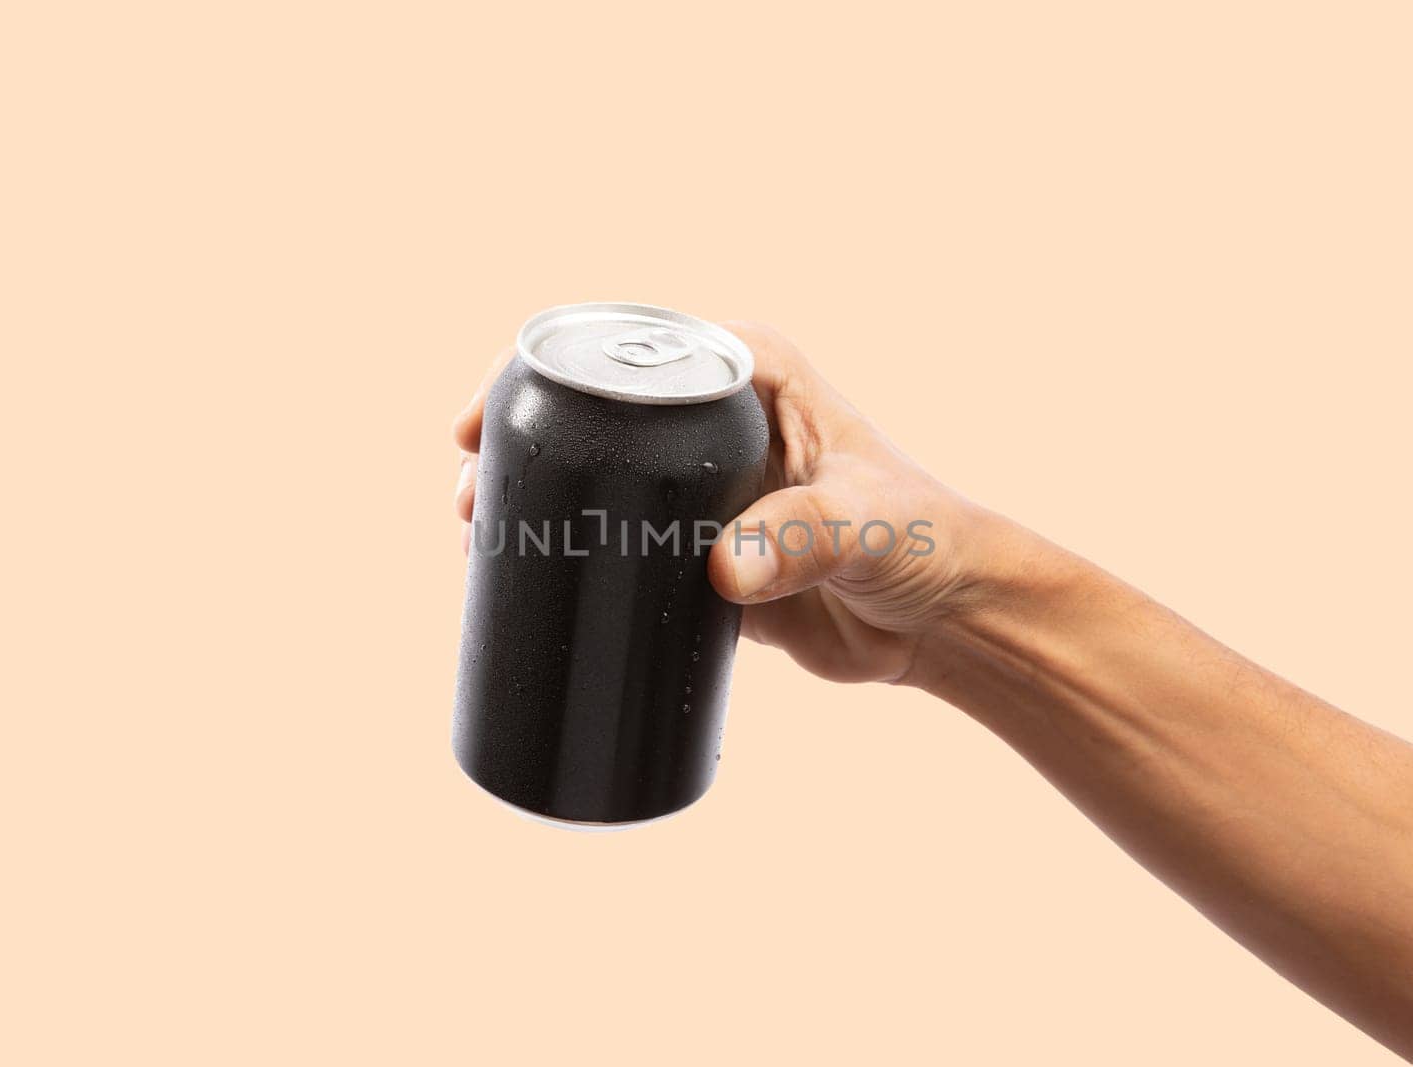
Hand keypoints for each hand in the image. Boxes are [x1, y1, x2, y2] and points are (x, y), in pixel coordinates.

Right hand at [453, 323, 1015, 685]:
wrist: (943, 619)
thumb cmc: (925, 538)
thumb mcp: (866, 523)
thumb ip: (802, 536)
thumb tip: (723, 573)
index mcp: (753, 374)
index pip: (634, 348)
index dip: (549, 368)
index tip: (487, 411)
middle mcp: (720, 421)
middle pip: (600, 413)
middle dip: (526, 440)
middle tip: (469, 488)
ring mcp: (706, 490)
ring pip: (602, 482)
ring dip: (540, 501)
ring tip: (477, 530)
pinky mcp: (703, 554)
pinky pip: (623, 549)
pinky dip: (578, 559)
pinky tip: (528, 574)